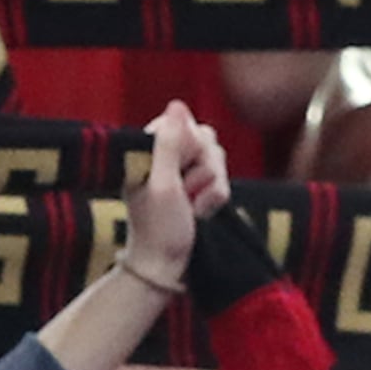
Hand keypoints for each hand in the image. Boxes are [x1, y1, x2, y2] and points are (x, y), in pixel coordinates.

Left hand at [122, 103, 230, 290]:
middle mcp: (166, 154)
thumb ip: (171, 143)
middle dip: (204, 169)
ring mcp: (182, 170)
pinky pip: (221, 177)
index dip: (191, 149)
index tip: (179, 174)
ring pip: (217, 157)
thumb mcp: (164, 184)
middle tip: (186, 194)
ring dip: (212, 186)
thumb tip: (177, 104)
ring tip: (193, 207)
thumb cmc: (159, 229)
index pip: (186, 125)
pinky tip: (200, 212)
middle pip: (205, 139)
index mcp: (149, 147)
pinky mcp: (196, 185)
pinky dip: (216, 197)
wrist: (166, 265)